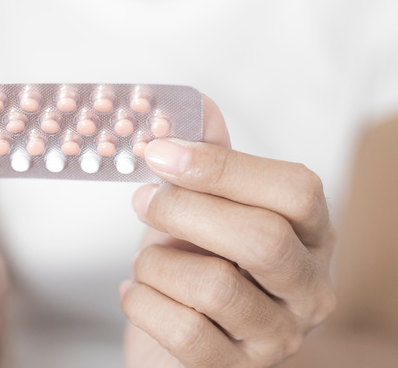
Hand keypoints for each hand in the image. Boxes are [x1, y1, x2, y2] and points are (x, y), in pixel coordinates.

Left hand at [121, 97, 336, 366]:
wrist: (175, 342)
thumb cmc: (194, 268)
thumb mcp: (202, 209)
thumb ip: (207, 161)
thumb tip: (196, 104)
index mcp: (310, 236)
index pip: (294, 190)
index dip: (222, 166)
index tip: (160, 152)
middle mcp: (308, 289)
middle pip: (261, 238)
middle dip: (184, 211)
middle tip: (143, 200)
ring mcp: (277, 336)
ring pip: (215, 287)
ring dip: (156, 264)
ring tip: (144, 262)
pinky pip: (183, 331)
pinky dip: (143, 305)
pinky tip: (136, 295)